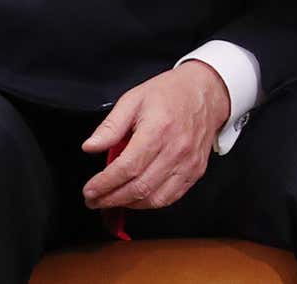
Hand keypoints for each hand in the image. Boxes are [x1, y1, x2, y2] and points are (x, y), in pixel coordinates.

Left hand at [81, 60, 230, 209]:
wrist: (207, 93)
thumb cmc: (171, 94)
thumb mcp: (133, 100)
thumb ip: (110, 126)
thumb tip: (90, 147)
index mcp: (158, 130)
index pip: (127, 168)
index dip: (104, 184)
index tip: (89, 190)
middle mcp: (176, 150)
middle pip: (139, 187)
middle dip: (110, 199)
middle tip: (94, 199)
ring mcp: (188, 163)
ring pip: (155, 198)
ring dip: (129, 204)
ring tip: (112, 199)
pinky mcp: (196, 171)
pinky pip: (171, 197)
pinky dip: (150, 202)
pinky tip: (136, 197)